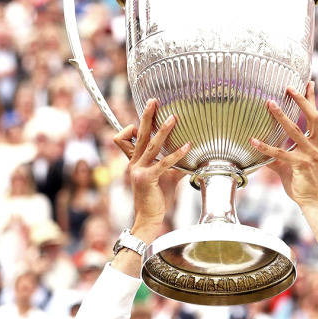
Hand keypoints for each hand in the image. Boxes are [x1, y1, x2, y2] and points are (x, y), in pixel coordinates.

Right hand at [114, 99, 190, 242]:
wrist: (149, 218)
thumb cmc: (157, 198)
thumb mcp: (166, 178)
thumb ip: (173, 165)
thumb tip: (189, 155)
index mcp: (135, 161)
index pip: (128, 137)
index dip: (135, 127)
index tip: (148, 120)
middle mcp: (134, 163)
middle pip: (139, 134)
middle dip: (147, 115)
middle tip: (153, 100)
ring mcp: (138, 170)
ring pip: (151, 144)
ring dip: (163, 129)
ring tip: (174, 118)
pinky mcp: (147, 178)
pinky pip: (163, 162)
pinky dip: (176, 153)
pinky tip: (187, 147)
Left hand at [250, 82, 317, 209]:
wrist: (311, 201)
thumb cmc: (302, 182)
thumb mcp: (290, 165)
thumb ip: (278, 156)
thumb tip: (262, 151)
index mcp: (317, 143)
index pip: (315, 117)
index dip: (311, 100)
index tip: (308, 83)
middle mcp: (316, 146)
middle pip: (312, 117)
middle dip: (301, 100)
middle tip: (288, 87)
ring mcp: (310, 155)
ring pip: (295, 130)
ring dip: (281, 116)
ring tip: (270, 103)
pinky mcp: (300, 165)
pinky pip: (280, 153)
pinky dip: (266, 147)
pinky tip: (254, 141)